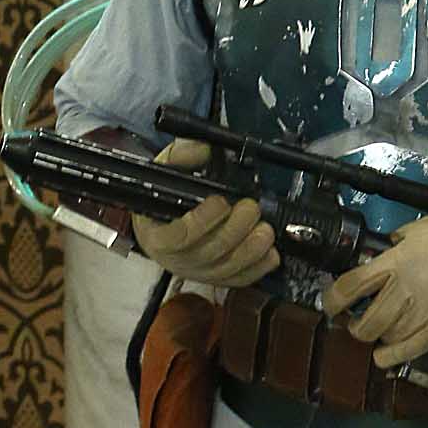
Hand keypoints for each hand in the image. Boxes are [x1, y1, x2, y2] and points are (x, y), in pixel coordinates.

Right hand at [131, 139, 277, 287]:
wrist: (162, 226)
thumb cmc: (164, 198)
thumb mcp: (163, 172)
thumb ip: (180, 157)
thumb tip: (203, 148)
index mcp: (157, 235)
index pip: (178, 236)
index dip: (202, 221)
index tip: (220, 201)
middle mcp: (177, 260)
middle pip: (210, 252)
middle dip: (236, 229)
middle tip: (251, 208)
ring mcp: (199, 272)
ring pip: (228, 268)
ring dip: (252, 250)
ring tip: (266, 229)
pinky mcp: (218, 279)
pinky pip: (240, 279)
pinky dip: (259, 268)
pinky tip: (270, 252)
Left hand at [320, 204, 427, 367]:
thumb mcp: (421, 226)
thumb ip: (400, 241)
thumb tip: (391, 246)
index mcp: (395, 262)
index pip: (350, 287)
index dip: (333, 300)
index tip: (330, 304)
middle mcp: (404, 290)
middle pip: (366, 322)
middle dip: (355, 326)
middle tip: (356, 321)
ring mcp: (423, 311)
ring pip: (386, 337)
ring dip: (377, 338)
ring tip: (378, 334)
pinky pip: (411, 349)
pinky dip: (393, 357)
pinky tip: (384, 357)